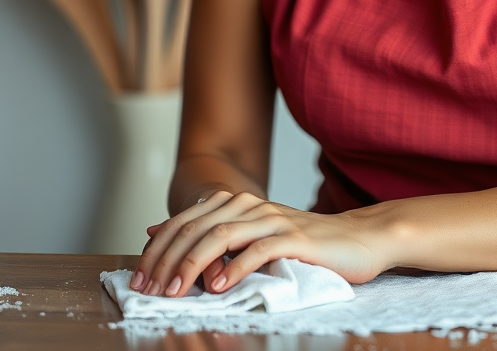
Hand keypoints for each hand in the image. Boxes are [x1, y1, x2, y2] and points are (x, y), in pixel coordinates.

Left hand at [129, 191, 386, 296]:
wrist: (358, 239)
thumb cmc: (304, 245)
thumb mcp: (251, 236)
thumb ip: (210, 232)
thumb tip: (155, 230)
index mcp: (237, 204)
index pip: (184, 222)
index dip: (157, 250)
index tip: (139, 281)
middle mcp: (251, 206)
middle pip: (196, 228)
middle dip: (166, 261)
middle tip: (149, 291)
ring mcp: (273, 219)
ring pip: (221, 236)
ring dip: (193, 265)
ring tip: (176, 292)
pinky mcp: (295, 238)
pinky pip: (258, 250)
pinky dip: (235, 267)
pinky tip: (219, 286)